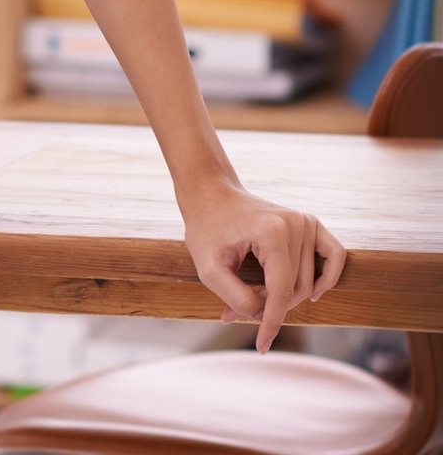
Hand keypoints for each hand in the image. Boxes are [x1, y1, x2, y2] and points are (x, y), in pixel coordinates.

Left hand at [178, 176, 346, 352]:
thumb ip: (235, 296)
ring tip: (252, 299)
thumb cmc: (205, 229)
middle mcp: (295, 224)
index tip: (262, 347)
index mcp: (271, 232)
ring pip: (309, 281)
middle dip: (270, 307)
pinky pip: (335, 256)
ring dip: (284, 297)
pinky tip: (315, 293)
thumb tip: (263, 316)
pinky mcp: (310, 222)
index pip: (281, 291)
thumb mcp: (207, 267)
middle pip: (296, 289)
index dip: (272, 323)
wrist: (210, 196)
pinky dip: (328, 277)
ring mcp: (305, 221)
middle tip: (235, 312)